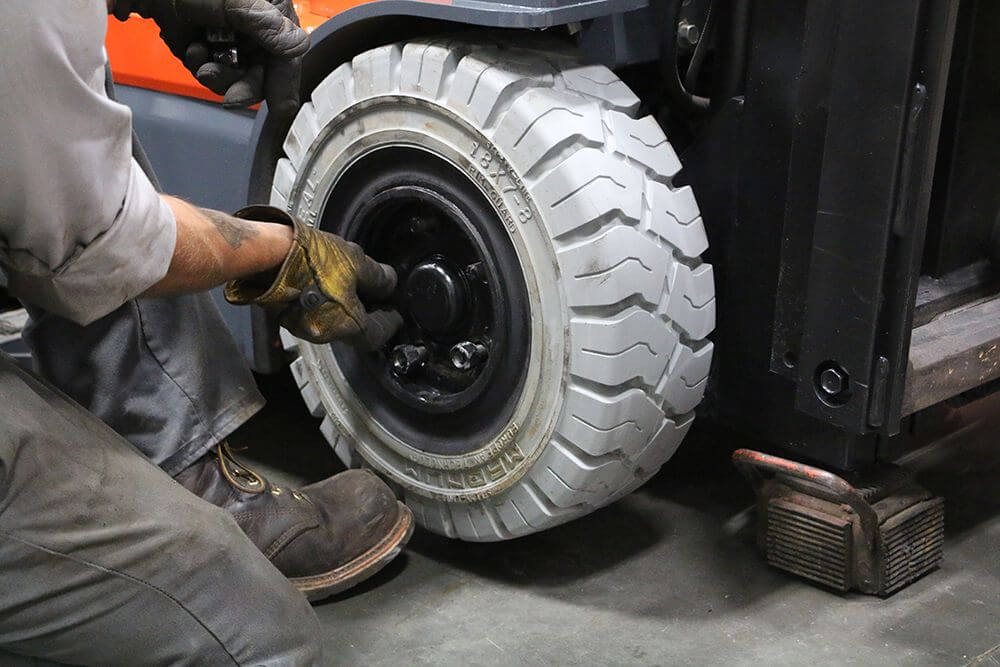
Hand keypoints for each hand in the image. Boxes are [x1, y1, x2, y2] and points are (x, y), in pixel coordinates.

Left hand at [112, 0, 308, 115]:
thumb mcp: (236, 1)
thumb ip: (268, 26)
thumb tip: (299, 47)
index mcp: (272, 13)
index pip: (287, 56)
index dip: (284, 83)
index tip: (280, 107)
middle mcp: (255, 30)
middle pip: (263, 75)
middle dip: (244, 86)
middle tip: (229, 96)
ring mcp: (231, 41)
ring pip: (237, 80)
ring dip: (219, 77)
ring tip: (201, 60)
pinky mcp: (207, 50)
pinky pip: (213, 75)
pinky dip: (201, 67)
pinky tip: (192, 50)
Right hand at [224, 206, 401, 344]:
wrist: (265, 254)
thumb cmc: (309, 259)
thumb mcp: (355, 261)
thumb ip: (378, 276)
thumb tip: (389, 283)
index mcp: (347, 325)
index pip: (376, 336)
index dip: (389, 325)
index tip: (395, 316)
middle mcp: (324, 333)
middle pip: (354, 331)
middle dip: (367, 315)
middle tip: (377, 299)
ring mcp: (302, 326)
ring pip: (333, 323)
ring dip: (345, 309)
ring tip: (351, 287)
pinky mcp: (286, 316)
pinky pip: (313, 315)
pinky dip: (325, 304)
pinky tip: (326, 285)